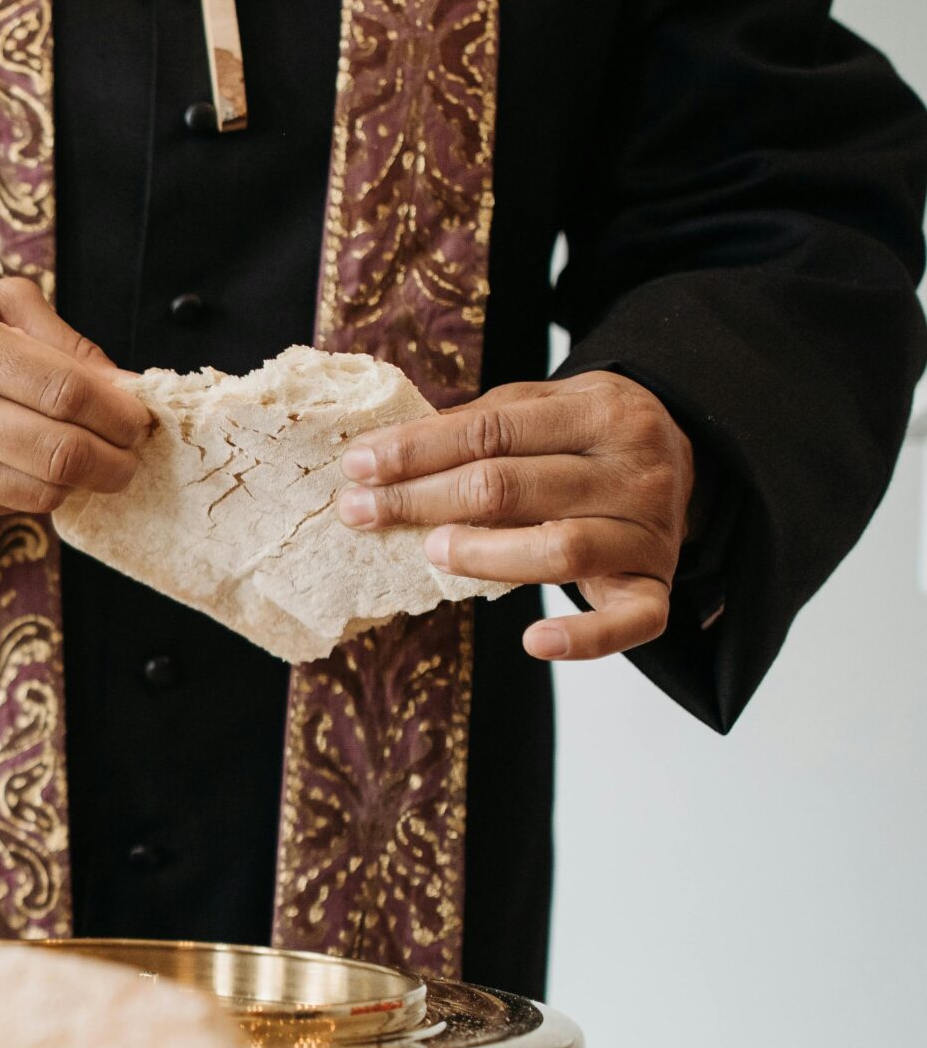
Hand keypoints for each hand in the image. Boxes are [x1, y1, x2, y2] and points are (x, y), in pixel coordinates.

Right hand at [0, 278, 148, 517]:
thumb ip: (64, 340)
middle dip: (115, 458)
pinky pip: (12, 505)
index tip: (139, 415)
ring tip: (97, 459)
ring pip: (42, 492)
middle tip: (131, 449)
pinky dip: (43, 489)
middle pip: (59, 452)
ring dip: (85, 481)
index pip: (64, 391)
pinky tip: (42, 465)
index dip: (117, 410)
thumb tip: (125, 388)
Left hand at [335, 372, 694, 660]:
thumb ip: (479, 424)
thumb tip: (384, 451)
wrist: (688, 457)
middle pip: (510, 487)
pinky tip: (534, 641)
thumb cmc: (588, 437)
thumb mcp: (544, 407)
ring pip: (559, 549)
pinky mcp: (657, 586)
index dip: (416, 451)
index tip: (358, 468)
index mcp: (601, 410)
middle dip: (423, 500)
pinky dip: (584, 639)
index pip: (491, 431)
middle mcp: (633, 469)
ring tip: (432, 550)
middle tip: (362, 513)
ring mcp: (649, 531)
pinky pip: (630, 622)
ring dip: (483, 554)